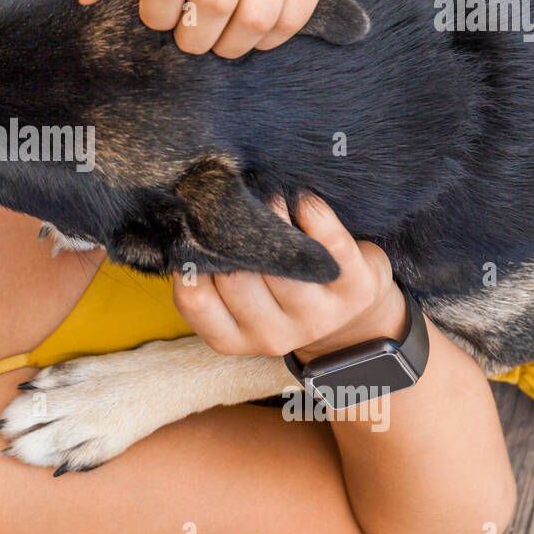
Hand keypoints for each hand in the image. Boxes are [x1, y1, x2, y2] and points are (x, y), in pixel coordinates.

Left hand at [69, 0, 333, 56]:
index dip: (157, 14)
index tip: (157, 16)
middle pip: (214, 1)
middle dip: (193, 38)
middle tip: (188, 39)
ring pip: (257, 16)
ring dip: (230, 45)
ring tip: (216, 40)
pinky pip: (293, 17)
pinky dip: (267, 39)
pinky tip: (249, 31)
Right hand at [171, 194, 406, 361]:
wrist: (349, 313)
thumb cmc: (278, 290)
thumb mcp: (235, 297)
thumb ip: (207, 271)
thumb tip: (180, 219)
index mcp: (234, 338)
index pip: (194, 299)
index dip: (189, 258)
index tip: (195, 228)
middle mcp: (273, 336)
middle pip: (234, 277)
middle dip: (230, 231)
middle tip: (230, 201)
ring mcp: (316, 317)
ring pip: (280, 256)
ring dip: (270, 212)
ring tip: (268, 195)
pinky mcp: (353, 290)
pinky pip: (328, 239)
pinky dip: (311, 209)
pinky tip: (302, 199)